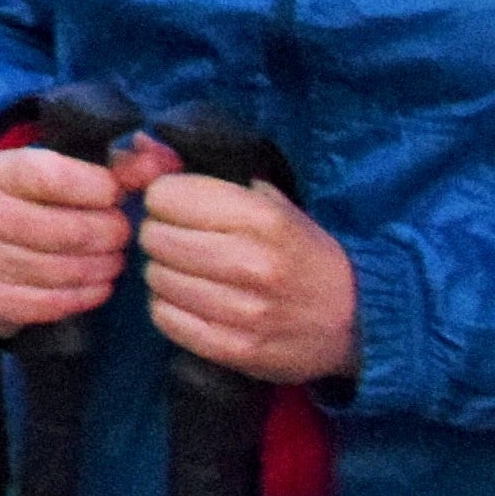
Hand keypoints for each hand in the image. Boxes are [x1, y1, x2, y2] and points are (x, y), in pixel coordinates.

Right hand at [0, 137, 136, 334]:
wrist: (8, 247)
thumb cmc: (57, 202)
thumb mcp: (87, 171)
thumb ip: (129, 164)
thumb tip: (154, 167)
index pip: (51, 176)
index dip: (98, 189)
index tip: (116, 195)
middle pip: (63, 229)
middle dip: (109, 235)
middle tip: (121, 235)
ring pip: (60, 270)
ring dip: (100, 268)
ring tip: (112, 260)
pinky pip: (49, 303)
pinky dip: (83, 297)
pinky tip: (96, 285)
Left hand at [135, 146, 356, 381]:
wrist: (357, 319)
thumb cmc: (301, 251)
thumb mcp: (268, 200)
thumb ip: (201, 170)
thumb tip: (137, 146)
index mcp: (261, 217)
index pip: (164, 196)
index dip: (166, 199)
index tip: (181, 208)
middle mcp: (251, 263)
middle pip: (154, 237)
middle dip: (162, 236)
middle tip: (185, 242)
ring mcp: (243, 311)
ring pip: (156, 279)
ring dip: (167, 273)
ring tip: (195, 273)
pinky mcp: (235, 349)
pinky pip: (165, 318)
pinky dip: (171, 308)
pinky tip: (195, 302)